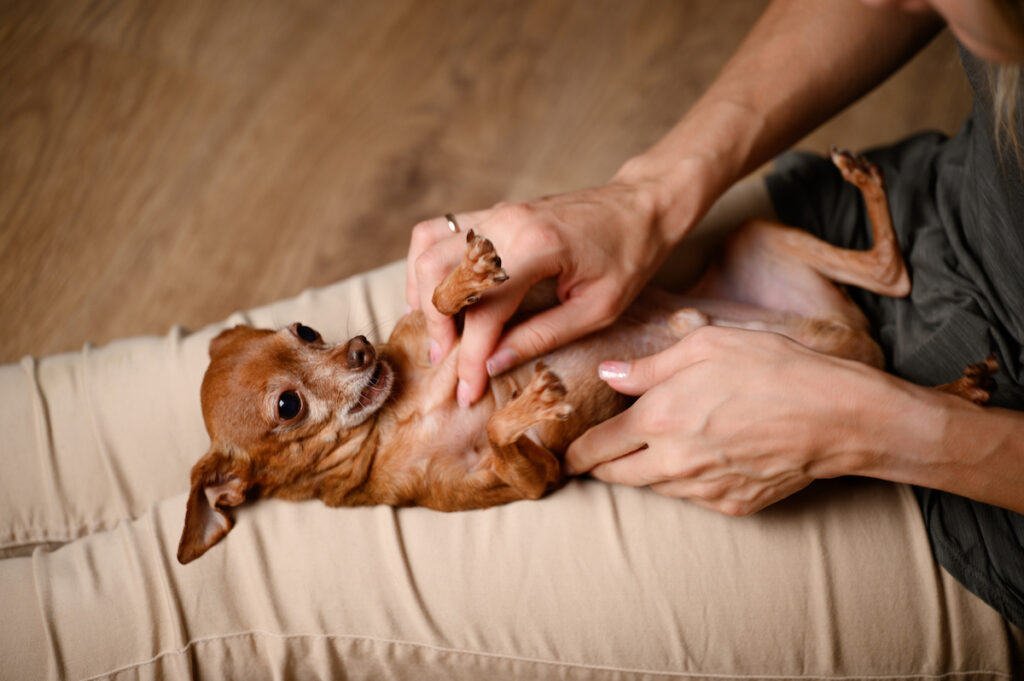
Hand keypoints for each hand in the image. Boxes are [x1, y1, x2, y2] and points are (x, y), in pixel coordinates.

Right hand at [406, 179, 671, 407]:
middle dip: (435, 325)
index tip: (466, 392)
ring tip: (436, 331)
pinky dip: (427, 266)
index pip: (484, 309)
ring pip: (427, 247)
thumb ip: (541, 336)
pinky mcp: (492, 212)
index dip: (470, 357)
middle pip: (438, 272)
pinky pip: (438, 232)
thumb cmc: (629, 257)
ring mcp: (495, 212)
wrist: (641, 206)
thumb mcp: (597, 309)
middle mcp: (506, 221)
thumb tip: (493, 364)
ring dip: (423, 293)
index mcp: (537, 246)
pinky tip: (436, 297)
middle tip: (446, 362)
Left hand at [565, 326, 900, 515]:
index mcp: (658, 418)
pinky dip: (684, 482)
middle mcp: (673, 460)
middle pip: (615, 476)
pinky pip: (691, 498)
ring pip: (652, 488)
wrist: (836, 415)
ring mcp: (703, 489)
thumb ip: (648, 366)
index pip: (595, 447)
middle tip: (593, 458)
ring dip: (642, 472)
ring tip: (649, 451)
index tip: (565, 455)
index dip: (574, 453)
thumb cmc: (772, 368)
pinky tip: (698, 458)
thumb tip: (608, 376)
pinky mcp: (732, 506)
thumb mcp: (705, 346)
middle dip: (598, 467)